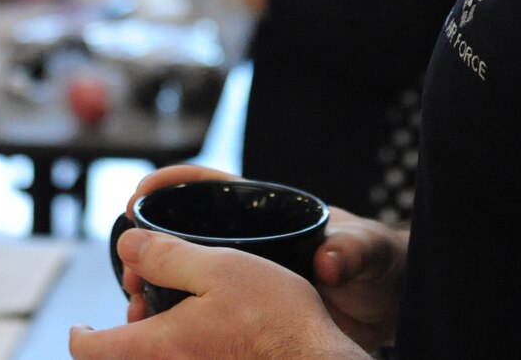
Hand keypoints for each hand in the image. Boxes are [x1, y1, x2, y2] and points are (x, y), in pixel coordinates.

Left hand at [73, 230, 362, 359]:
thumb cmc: (276, 322)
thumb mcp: (219, 269)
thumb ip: (166, 256)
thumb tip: (127, 246)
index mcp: (157, 348)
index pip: (87, 351)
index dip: (80, 332)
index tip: (85, 323)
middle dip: (121, 330)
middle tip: (144, 298)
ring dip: (149, 343)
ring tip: (175, 313)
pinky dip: (175, 355)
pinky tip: (202, 335)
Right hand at [109, 166, 400, 351]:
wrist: (391, 306)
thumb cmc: (381, 266)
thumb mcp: (368, 253)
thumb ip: (351, 252)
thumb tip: (329, 263)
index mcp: (270, 213)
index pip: (211, 187)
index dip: (172, 184)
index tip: (140, 193)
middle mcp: (251, 244)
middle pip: (185, 236)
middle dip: (147, 247)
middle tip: (128, 268)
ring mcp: (247, 280)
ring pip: (188, 280)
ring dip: (156, 290)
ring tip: (136, 308)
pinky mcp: (247, 314)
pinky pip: (204, 316)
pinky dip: (178, 325)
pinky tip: (161, 337)